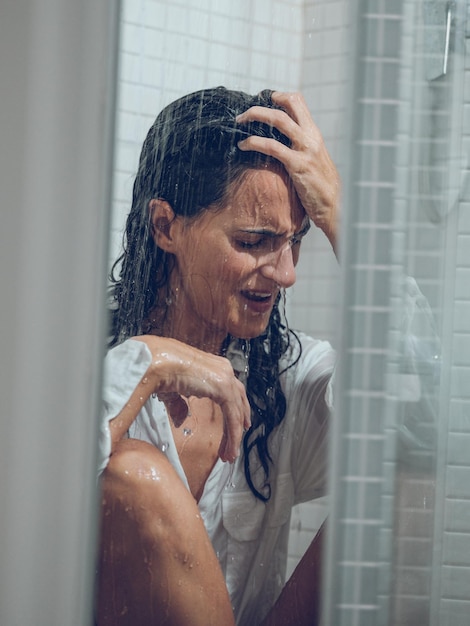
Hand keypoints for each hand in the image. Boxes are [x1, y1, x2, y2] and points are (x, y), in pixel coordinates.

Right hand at [134, 336, 250, 462]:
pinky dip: (233, 434)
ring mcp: (225, 376)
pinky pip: (233, 416)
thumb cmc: (158, 369)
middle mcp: (223, 369)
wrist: (156, 362)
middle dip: (237, 425)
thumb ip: (179, 405)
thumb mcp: (171, 392)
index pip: (230, 393)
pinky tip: (229, 448)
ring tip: (230, 454)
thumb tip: (180, 420)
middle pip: (238, 402)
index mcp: (212, 367)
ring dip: (235, 435)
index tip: (236, 429)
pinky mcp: (224, 387)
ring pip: (237, 411)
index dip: (234, 412)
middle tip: (233, 446)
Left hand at [236, 91, 339, 253]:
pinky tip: (243, 145)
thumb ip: (301, 149)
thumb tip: (284, 145)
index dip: (279, 97)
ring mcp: (305, 149)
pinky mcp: (297, 165)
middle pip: (290, 104)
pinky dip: (254, 142)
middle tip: (245, 113)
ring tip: (239, 122)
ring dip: (256, 115)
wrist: (334, 207)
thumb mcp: (314, 161)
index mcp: (314, 134)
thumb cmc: (321, 188)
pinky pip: (272, 146)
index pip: (299, 102)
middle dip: (264, 103)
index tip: (262, 103)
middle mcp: (311, 137)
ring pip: (279, 120)